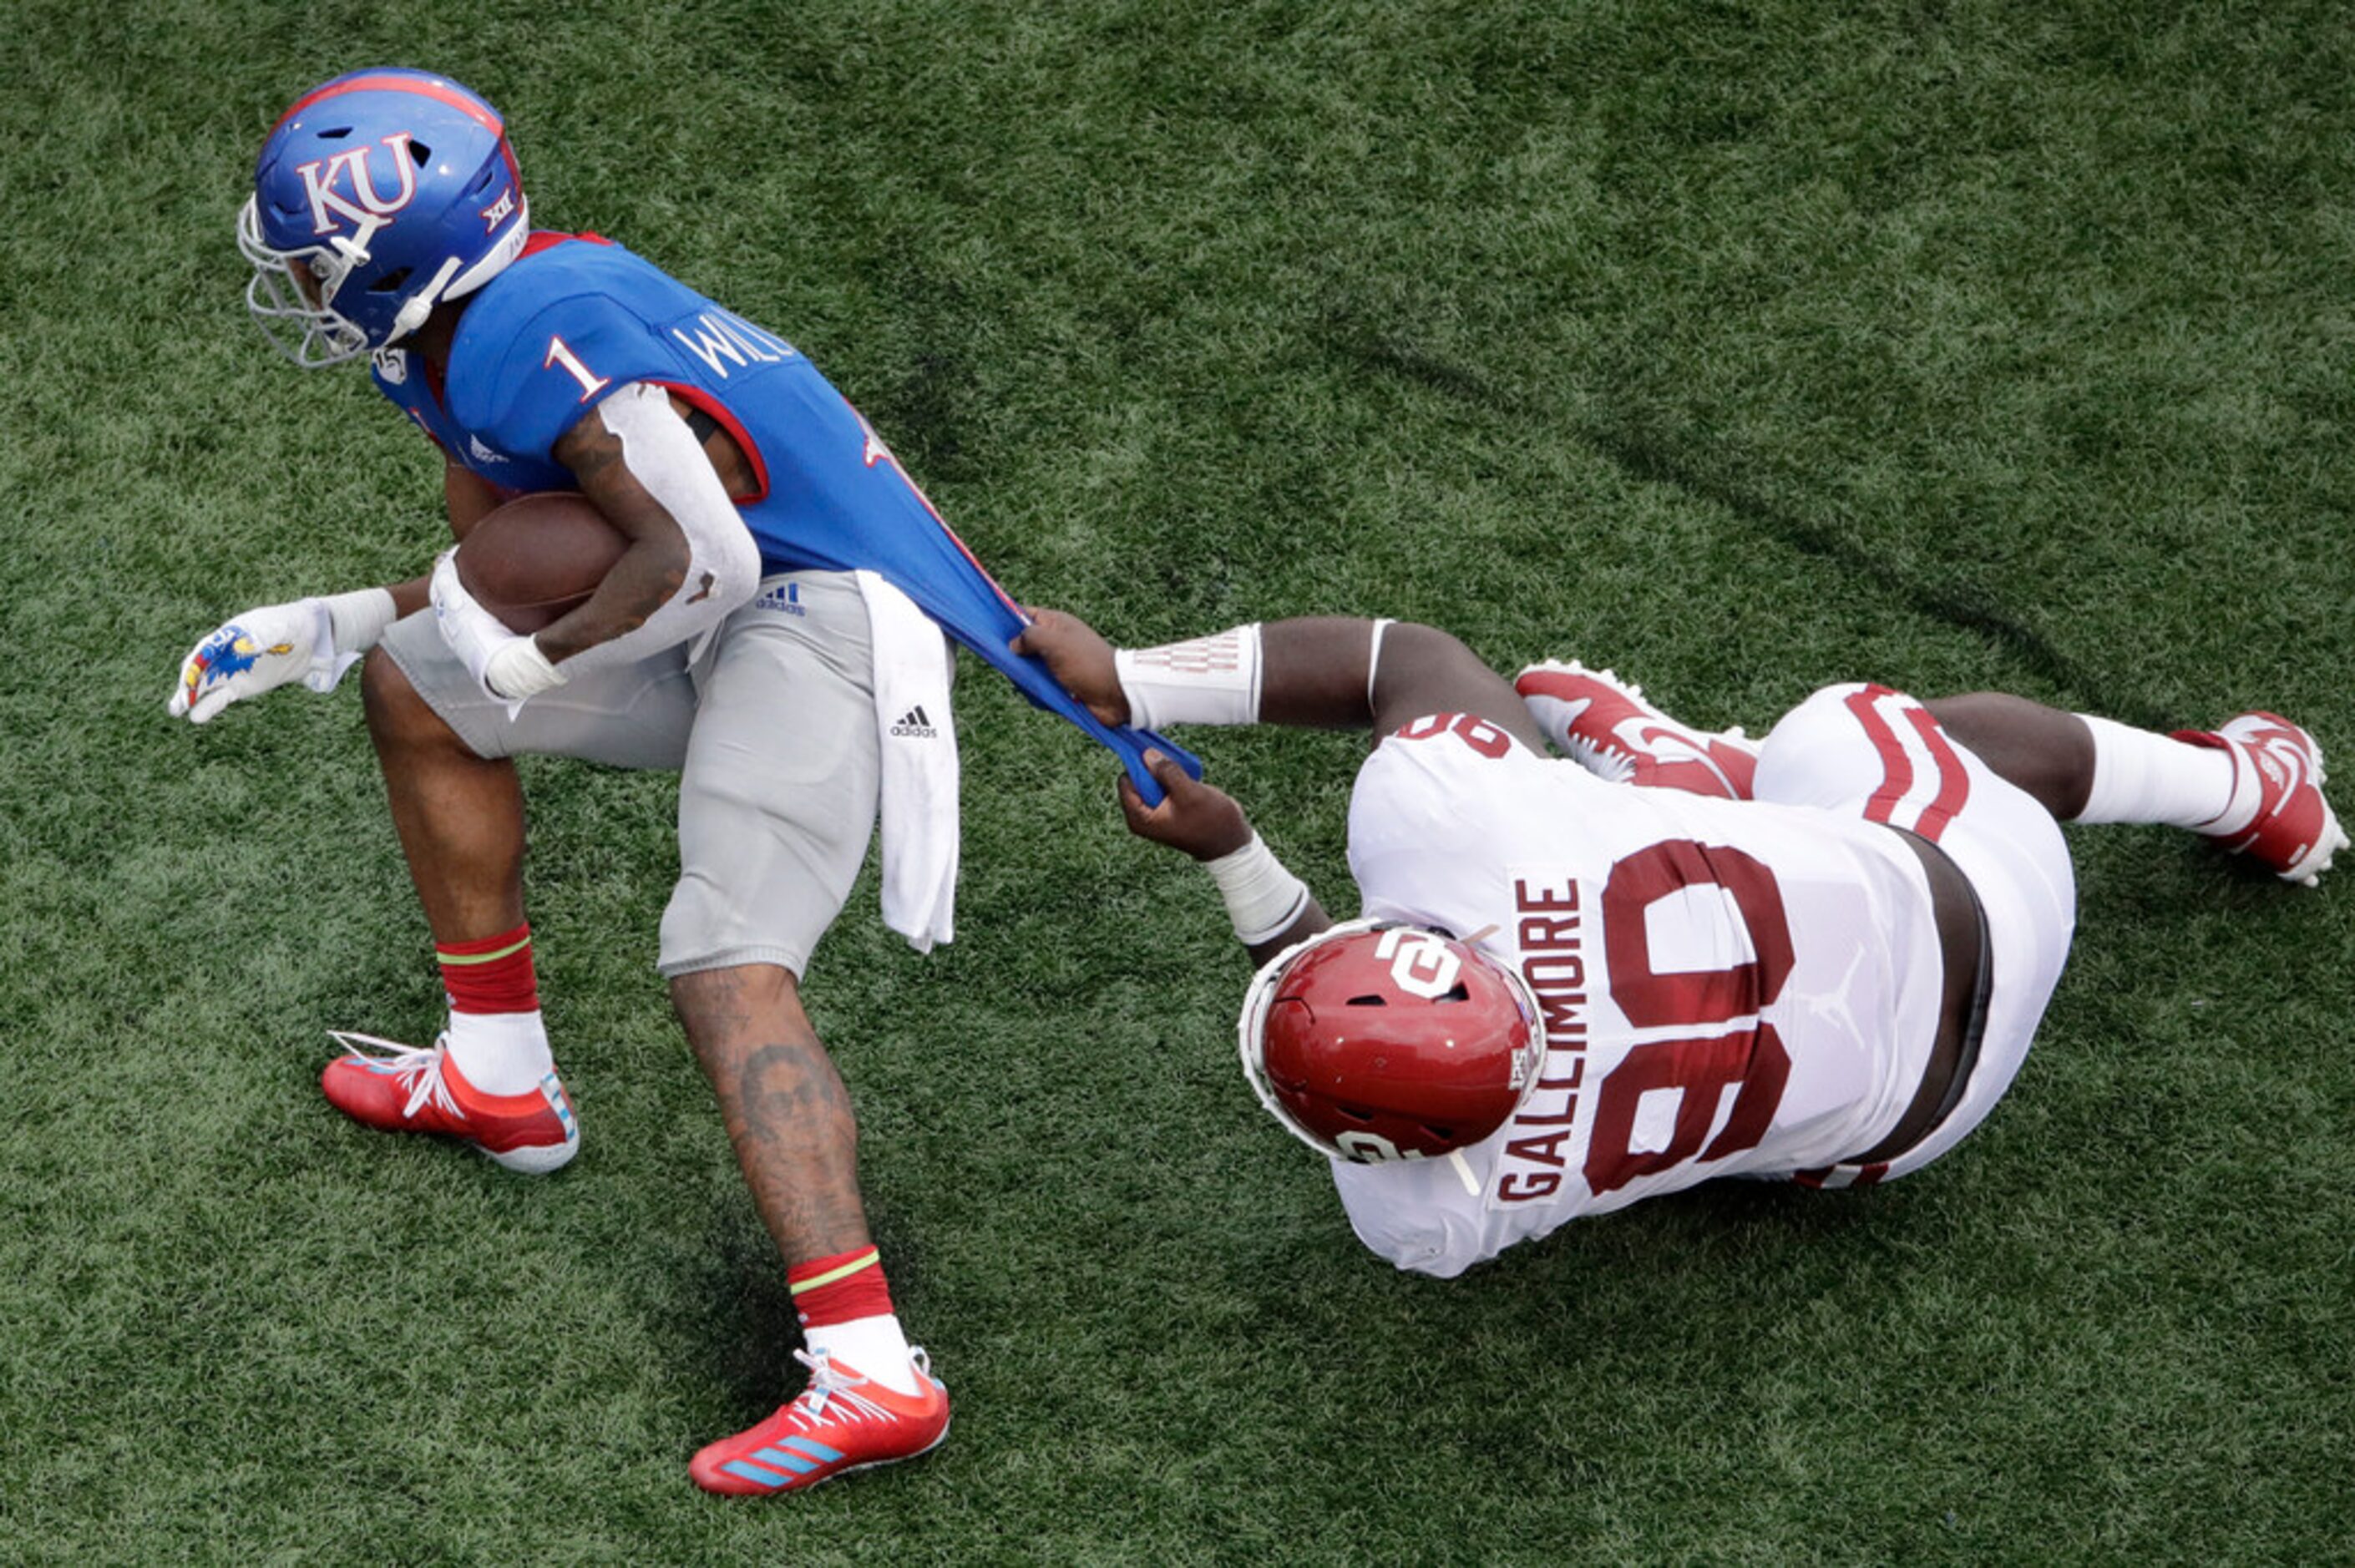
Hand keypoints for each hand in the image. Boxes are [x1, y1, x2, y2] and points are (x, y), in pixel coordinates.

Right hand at [167, 598, 342, 722]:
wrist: (312, 639)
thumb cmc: (295, 625)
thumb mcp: (284, 627)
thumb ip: (265, 635)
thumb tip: (243, 644)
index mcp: (231, 633)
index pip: (208, 647)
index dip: (199, 660)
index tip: (191, 673)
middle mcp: (225, 652)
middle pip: (200, 667)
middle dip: (188, 681)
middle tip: (181, 697)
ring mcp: (231, 670)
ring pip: (204, 684)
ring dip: (190, 696)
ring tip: (177, 710)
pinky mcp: (240, 686)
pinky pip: (220, 697)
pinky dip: (208, 706)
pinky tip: (196, 717)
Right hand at [1010, 607, 1127, 726]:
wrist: (1115, 695)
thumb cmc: (1087, 662)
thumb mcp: (1054, 642)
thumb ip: (1029, 637)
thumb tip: (1012, 645)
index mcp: (1055, 624)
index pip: (1023, 615)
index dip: (1007, 620)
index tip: (990, 630)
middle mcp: (1054, 642)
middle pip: (1021, 646)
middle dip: (1015, 658)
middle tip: (1014, 666)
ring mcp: (1055, 665)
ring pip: (1026, 670)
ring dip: (1027, 680)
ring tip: (1036, 684)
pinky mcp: (1058, 685)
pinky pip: (1038, 688)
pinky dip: (1038, 694)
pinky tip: (1045, 697)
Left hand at [1117, 748, 1252, 860]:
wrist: (1231, 840)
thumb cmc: (1210, 822)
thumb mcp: (1189, 793)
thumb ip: (1167, 772)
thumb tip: (1147, 754)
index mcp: (1140, 818)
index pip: (1126, 781)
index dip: (1139, 764)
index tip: (1155, 754)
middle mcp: (1143, 815)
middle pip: (1137, 778)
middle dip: (1154, 768)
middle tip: (1175, 766)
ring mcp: (1156, 810)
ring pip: (1152, 778)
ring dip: (1166, 771)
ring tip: (1185, 775)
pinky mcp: (1168, 806)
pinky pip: (1164, 783)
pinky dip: (1174, 776)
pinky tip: (1189, 778)